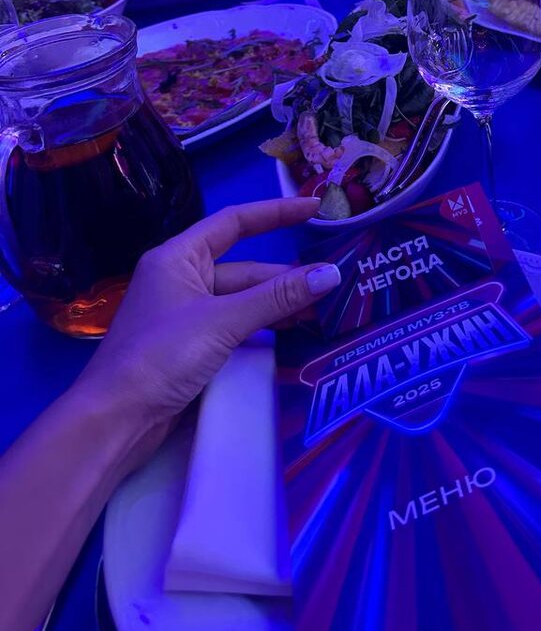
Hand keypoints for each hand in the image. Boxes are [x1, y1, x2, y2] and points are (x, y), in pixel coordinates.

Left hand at [74, 198, 336, 457]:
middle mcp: (181, 279)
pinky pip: (236, 326)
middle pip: (244, 268)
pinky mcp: (191, 347)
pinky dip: (263, 327)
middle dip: (286, 276)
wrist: (115, 420)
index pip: (235, 222)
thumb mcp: (222, 321)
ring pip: (242, 300)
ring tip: (324, 309)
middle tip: (334, 281)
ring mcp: (186, 315)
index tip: (315, 209)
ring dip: (278, 304)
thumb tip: (331, 274)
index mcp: (178, 257)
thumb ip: (277, 298)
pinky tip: (293, 334)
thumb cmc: (161, 355)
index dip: (276, 212)